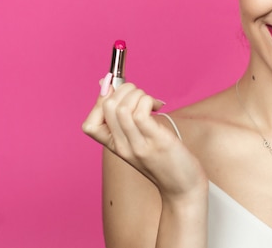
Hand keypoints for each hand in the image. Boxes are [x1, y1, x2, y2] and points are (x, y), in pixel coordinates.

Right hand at [82, 74, 206, 198]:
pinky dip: (147, 101)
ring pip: (121, 108)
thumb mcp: (137, 138)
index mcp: (114, 146)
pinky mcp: (156, 142)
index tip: (119, 94)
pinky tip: (157, 106)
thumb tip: (107, 83)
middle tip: (139, 95)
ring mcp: (137, 145)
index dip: (100, 102)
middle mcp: (122, 146)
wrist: (182, 188)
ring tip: (149, 101)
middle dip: (123, 89)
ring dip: (137, 94)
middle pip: (107, 107)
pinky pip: (141, 113)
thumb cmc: (163, 159)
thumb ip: (123, 116)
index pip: (89, 124)